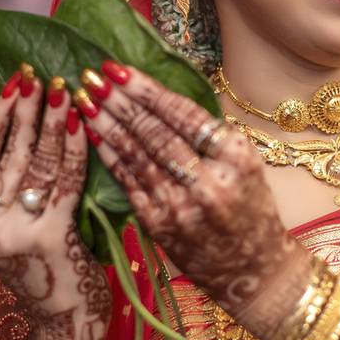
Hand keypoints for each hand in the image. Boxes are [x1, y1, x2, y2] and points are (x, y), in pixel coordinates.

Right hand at [0, 68, 109, 339]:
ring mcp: (14, 234)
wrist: (68, 326)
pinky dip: (73, 149)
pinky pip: (63, 182)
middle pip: (4, 156)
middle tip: (36, 75)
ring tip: (61, 89)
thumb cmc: (50, 275)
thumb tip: (19, 135)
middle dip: (22, 111)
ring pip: (33, 164)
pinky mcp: (50, 238)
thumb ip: (8, 198)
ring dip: (48, 121)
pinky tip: (81, 124)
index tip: (10, 87)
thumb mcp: (14, 236)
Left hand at [78, 62, 311, 339]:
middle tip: (93, 76)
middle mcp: (209, 183)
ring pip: (137, 156)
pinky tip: (94, 134)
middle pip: (156, 133)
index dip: (148, 91)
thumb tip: (161, 98)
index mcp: (237, 158)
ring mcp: (182, 207)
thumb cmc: (251, 210)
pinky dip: (110, 156)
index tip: (121, 70)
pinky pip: (129, 183)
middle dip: (121, 102)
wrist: (254, 270)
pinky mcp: (161, 226)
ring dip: (108, 125)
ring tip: (85, 98)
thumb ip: (211, 137)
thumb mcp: (246, 165)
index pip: (184, 115)